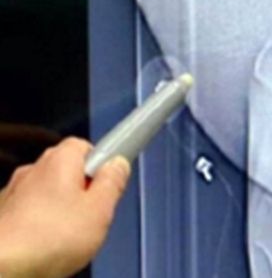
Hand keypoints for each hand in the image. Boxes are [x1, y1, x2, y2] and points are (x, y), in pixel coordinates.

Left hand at [0, 138, 130, 277]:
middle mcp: (34, 169)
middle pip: (66, 171)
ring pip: (45, 194)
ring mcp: (12, 193)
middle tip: (91, 216)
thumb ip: (113, 182)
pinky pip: (26, 214)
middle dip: (79, 190)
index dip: (101, 165)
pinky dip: (35, 225)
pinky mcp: (0, 217)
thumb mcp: (100, 210)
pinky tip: (42, 246)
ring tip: (65, 238)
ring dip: (56, 209)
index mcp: (61, 159)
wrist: (2, 269)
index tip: (110, 184)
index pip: (87, 147)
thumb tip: (118, 165)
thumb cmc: (47, 240)